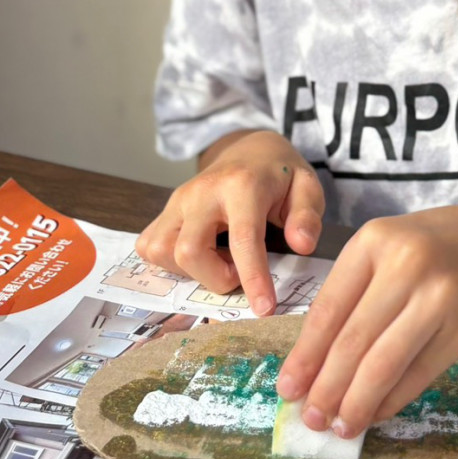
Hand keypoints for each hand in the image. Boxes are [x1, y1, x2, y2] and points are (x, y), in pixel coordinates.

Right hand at [136, 131, 324, 315]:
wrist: (247, 150)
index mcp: (242, 185)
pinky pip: (150, 247)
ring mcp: (177, 200)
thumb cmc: (279, 175)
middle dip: (215, 278)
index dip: (253, 278)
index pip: (243, 238)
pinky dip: (171, 263)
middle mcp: (202, 192)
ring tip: (221, 259)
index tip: (265, 309)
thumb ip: (307, 216)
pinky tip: (201, 255)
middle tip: (239, 271)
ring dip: (192, 271)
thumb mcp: (307, 187)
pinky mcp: (164, 210)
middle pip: (190, 250)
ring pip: (163, 252)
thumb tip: (302, 245)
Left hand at [276, 200, 457, 437]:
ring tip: (340, 426)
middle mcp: (406, 265)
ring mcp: (439, 297)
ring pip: (384, 364)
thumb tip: (314, 364)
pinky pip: (418, 374)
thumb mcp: (388, 249)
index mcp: (374, 241)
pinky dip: (392, 399)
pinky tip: (375, 412)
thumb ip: (354, 294)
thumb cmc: (436, 247)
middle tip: (310, 418)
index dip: (305, 355)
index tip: (287, 389)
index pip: (329, 309)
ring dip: (357, 402)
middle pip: (353, 341)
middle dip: (326, 388)